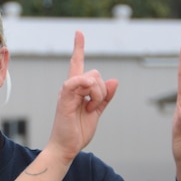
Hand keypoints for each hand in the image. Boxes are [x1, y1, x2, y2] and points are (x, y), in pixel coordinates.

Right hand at [47, 31, 116, 160]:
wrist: (66, 147)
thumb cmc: (78, 131)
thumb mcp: (97, 112)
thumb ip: (106, 97)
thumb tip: (115, 80)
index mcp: (78, 90)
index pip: (77, 63)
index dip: (78, 48)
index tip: (78, 33)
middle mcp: (71, 88)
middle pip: (94, 73)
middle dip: (103, 90)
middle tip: (95, 107)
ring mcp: (67, 92)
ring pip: (91, 77)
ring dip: (98, 94)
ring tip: (90, 109)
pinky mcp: (65, 98)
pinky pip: (77, 82)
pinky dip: (89, 89)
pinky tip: (89, 104)